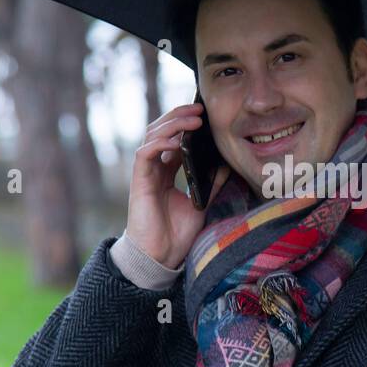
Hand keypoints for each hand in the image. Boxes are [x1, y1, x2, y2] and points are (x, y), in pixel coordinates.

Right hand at [126, 102, 229, 267]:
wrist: (161, 256)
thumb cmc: (177, 233)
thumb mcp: (201, 203)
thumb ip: (211, 183)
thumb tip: (226, 164)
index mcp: (166, 171)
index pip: (174, 138)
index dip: (187, 124)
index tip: (206, 115)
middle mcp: (154, 168)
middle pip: (161, 130)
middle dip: (179, 116)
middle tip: (200, 109)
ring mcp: (145, 173)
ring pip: (152, 136)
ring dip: (172, 124)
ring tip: (193, 119)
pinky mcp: (139, 181)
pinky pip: (145, 154)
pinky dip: (161, 144)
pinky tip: (177, 142)